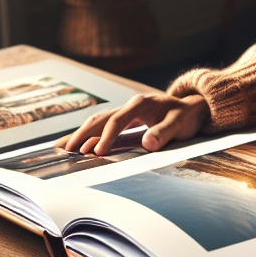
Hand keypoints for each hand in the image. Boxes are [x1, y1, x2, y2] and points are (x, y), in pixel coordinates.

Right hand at [59, 92, 209, 154]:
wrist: (191, 108)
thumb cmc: (186, 117)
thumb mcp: (180, 124)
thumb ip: (164, 132)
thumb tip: (148, 143)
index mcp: (140, 104)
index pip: (117, 121)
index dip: (106, 137)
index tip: (97, 152)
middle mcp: (129, 105)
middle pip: (100, 118)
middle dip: (83, 134)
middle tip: (68, 150)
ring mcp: (126, 111)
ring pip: (98, 121)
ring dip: (81, 134)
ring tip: (64, 149)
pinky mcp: (125, 118)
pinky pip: (103, 125)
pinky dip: (89, 134)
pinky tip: (77, 144)